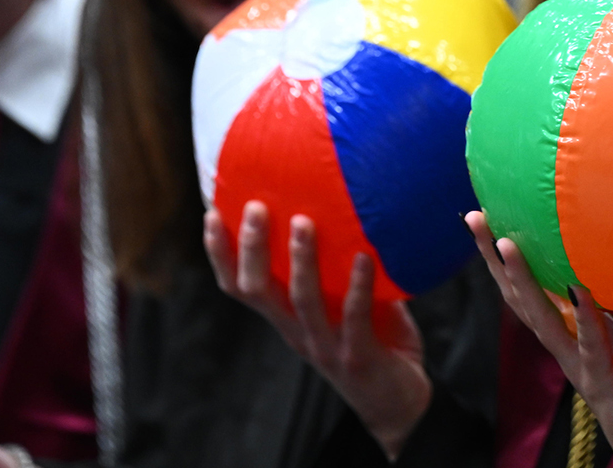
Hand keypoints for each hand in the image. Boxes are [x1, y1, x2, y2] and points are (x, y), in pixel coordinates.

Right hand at [205, 202, 431, 457]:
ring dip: (301, 261)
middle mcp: (297, 333)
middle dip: (252, 249)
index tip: (212, 213)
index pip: (240, 287)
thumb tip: (342, 205)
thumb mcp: (344, 303)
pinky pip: (355, 317)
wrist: (400, 406)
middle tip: (256, 207)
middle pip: (258, 290)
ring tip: (303, 222)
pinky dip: (358, 286)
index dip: (220, 254)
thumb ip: (338, 266)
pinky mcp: (357, 357)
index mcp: (286, 319)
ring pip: (302, 301)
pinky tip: (365, 257)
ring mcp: (325, 347)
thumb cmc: (373, 342)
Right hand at [465, 211, 612, 467]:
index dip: (514, 255)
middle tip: (473, 218)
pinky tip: (576, 288)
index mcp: (577, 330)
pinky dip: (584, 315)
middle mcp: (568, 345)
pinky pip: (590, 345)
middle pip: (520, 296)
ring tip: (505, 243)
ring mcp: (580, 365)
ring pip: (541, 318)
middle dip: (494, 259)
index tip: (493, 214)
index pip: (537, 286)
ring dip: (521, 280)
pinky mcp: (602, 383)